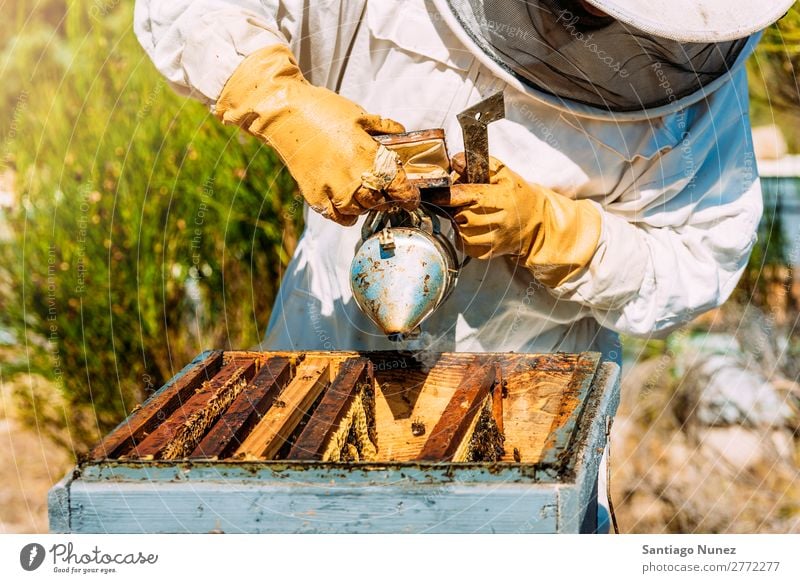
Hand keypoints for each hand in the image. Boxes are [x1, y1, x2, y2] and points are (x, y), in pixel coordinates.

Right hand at [215, 44, 418, 224]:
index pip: (398, 186)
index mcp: (367, 155)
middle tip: (388, 192)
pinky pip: (336, 216)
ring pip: (359, 210)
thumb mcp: (360, 114)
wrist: (285, 114)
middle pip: (379, 200)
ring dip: (367, 206)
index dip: (408, 195)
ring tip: (368, 196)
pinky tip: (350, 208)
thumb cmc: (322, 110)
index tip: (411, 197)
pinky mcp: (315, 195)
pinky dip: (346, 216)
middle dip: (387, 198)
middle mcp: (352, 177)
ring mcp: (332, 189)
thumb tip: (400, 133)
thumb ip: (384, 128)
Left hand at [432, 153, 601, 286]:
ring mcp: (492, 239)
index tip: (436, 192)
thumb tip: (456, 160)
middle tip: (462, 203)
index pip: (462, 195)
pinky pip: (463, 245)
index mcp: (498, 197)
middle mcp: (496, 220)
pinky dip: (462, 237)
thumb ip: (479, 164)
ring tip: (469, 215)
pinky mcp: (488, 253)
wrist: (537, 224)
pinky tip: (472, 228)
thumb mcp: (504, 174)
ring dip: (458, 222)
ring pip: (459, 230)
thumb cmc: (517, 195)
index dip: (445, 194)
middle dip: (455, 207)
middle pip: (458, 213)